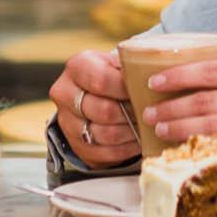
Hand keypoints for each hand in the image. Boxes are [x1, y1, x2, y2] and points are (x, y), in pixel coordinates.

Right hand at [49, 49, 140, 167]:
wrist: (92, 95)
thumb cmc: (111, 76)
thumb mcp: (117, 63)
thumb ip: (131, 66)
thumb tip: (152, 77)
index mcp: (76, 67)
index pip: (101, 80)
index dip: (126, 88)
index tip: (145, 90)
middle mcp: (64, 94)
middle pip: (104, 110)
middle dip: (132, 113)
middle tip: (151, 112)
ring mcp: (67, 122)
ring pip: (106, 134)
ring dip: (132, 132)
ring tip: (147, 126)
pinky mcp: (76, 145)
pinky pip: (106, 153)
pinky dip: (127, 148)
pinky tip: (139, 140)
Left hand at [145, 58, 216, 190]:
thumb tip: (211, 91)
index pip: (214, 70)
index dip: (180, 76)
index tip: (156, 81)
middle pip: (207, 100)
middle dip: (172, 107)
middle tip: (149, 113)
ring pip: (213, 127)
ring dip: (181, 129)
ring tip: (160, 132)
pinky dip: (205, 153)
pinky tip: (189, 155)